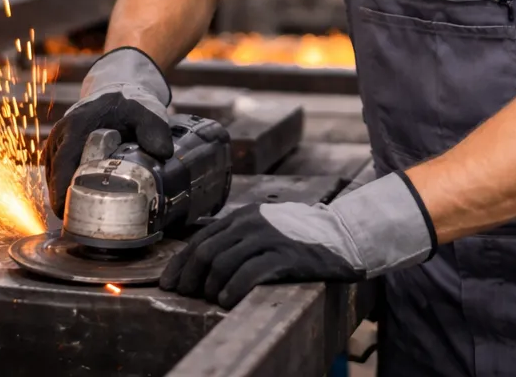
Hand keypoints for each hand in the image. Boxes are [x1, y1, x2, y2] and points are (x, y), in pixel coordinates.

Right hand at [47, 47, 171, 217]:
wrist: (115, 94)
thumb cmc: (128, 104)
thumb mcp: (146, 111)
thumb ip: (155, 129)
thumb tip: (162, 153)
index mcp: (76, 128)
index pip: (63, 166)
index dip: (64, 193)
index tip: (71, 214)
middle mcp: (59, 138)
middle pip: (55, 180)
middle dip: (67, 204)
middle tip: (86, 228)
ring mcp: (55, 148)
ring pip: (54, 182)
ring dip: (68, 200)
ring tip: (89, 222)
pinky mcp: (57, 156)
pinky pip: (58, 179)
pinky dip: (69, 192)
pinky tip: (86, 206)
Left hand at [159, 172, 435, 308]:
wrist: (345, 235)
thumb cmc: (304, 236)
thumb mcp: (268, 226)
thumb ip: (241, 237)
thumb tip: (207, 261)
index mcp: (245, 216)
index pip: (201, 239)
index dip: (180, 263)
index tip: (170, 283)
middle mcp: (252, 223)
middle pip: (206, 252)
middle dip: (189, 277)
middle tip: (184, 296)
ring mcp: (269, 238)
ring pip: (223, 263)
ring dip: (209, 286)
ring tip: (208, 299)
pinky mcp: (285, 256)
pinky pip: (249, 274)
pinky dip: (232, 289)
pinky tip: (227, 300)